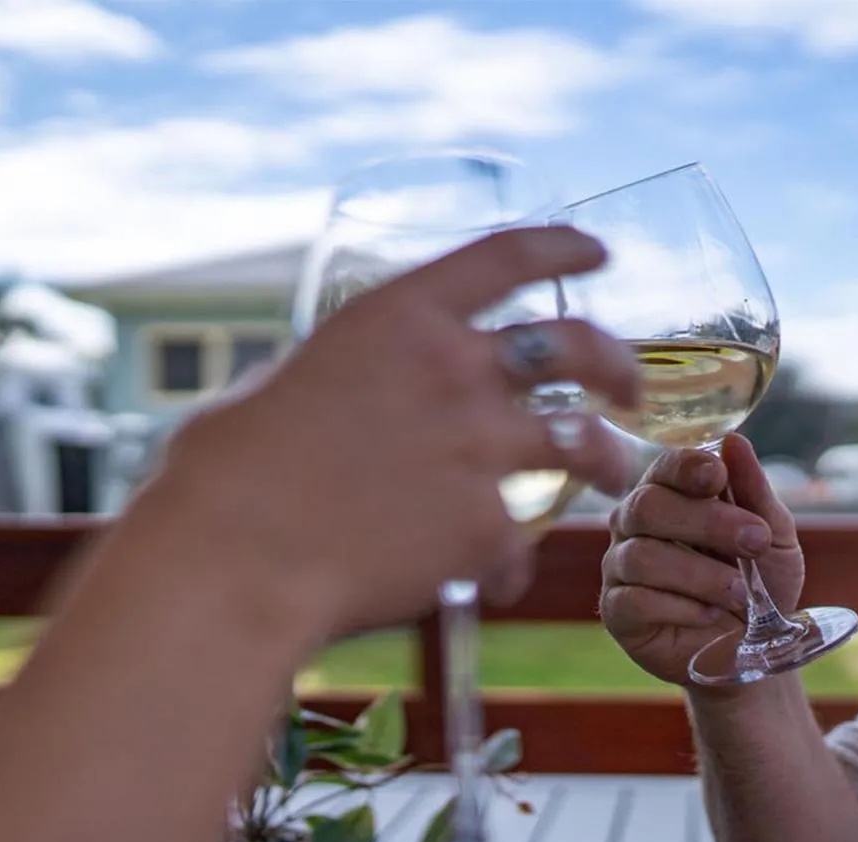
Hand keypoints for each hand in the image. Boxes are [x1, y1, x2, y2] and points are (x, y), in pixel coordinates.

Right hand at [144, 226, 639, 640]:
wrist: (231, 560)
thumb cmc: (227, 474)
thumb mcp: (286, 385)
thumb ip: (349, 378)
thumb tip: (360, 395)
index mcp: (399, 319)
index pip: (506, 256)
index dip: (562, 248)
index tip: (597, 253)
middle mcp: (456, 371)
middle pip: (576, 345)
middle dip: (618, 363)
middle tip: (629, 385)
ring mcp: (480, 449)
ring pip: (584, 445)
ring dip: (608, 460)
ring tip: (613, 473)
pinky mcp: (486, 529)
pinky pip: (519, 544)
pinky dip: (510, 561)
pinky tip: (494, 577)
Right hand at [600, 434, 803, 685]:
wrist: (755, 651)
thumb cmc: (761, 587)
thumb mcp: (774, 537)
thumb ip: (754, 492)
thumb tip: (734, 441)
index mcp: (671, 495)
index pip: (664, 467)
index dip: (687, 467)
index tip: (718, 476)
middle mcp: (635, 525)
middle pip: (647, 506)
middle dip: (706, 522)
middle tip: (754, 541)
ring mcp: (620, 567)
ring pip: (643, 556)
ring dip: (701, 574)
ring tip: (741, 593)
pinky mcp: (617, 612)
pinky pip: (637, 600)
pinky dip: (682, 607)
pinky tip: (709, 615)